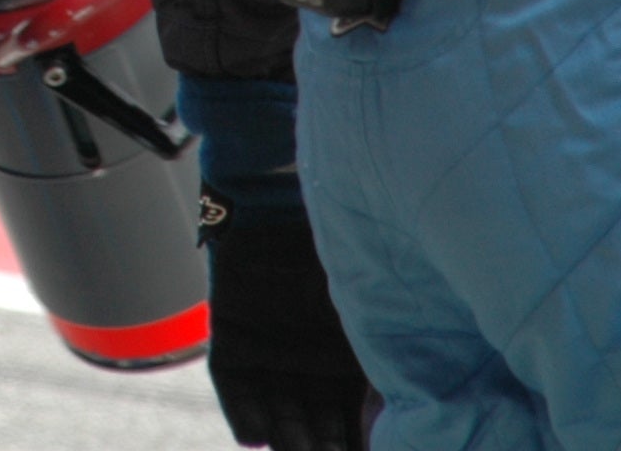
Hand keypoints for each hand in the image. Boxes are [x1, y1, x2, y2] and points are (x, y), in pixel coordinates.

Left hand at [202, 188, 375, 450]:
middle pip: (313, 414)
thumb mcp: (365, 302)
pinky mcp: (229, 334)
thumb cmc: (336, 242)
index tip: (366, 447)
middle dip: (317, 441)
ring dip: (286, 435)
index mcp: (343, 349)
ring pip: (277, 406)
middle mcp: (304, 353)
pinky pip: (232, 383)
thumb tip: (391, 406)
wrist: (273, 195)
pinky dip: (241, 410)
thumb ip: (381, 346)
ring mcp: (266, 345)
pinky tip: (254, 438)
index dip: (355, 435)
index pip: (351, 410)